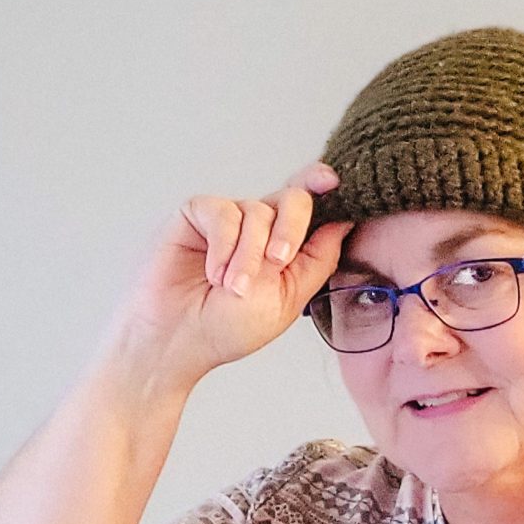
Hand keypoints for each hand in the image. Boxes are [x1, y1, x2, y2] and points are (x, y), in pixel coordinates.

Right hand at [106, 162, 350, 388]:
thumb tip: (344, 221)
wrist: (179, 342)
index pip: (311, 205)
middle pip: (293, 199)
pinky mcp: (198, 213)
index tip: (334, 181)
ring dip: (249, 256)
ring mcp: (230, 218)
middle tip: (277, 261)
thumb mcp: (288, 299)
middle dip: (291, 228)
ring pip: (258, 211)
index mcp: (286, 244)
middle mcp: (260, 226)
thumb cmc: (229, 327)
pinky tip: (214, 274)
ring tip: (233, 288)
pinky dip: (224, 247)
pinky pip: (224, 214)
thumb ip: (318, 259)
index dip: (322, 185)